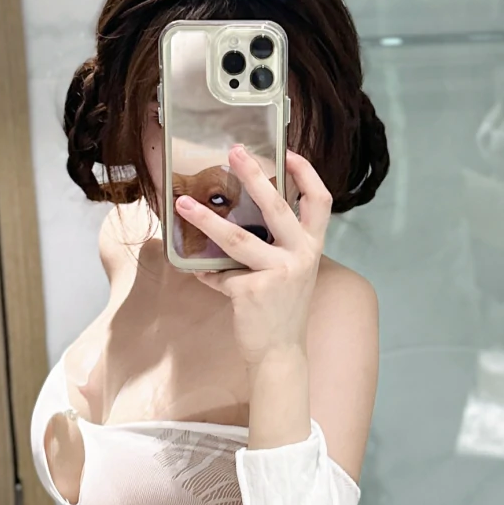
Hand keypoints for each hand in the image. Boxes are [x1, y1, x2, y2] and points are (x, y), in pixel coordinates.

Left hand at [176, 146, 331, 377]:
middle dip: (254, 175)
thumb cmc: (282, 308)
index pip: (320, 202)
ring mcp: (277, 273)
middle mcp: (300, 256)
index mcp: (312, 247)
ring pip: (236, 238)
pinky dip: (206, 273)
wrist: (280, 352)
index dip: (307, 174)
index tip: (288, 152)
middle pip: (277, 207)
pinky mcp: (252, 291)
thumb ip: (276, 245)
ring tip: (183, 204)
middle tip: (234, 152)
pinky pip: (219, 274)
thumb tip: (238, 215)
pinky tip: (198, 273)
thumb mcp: (291, 271)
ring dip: (206, 219)